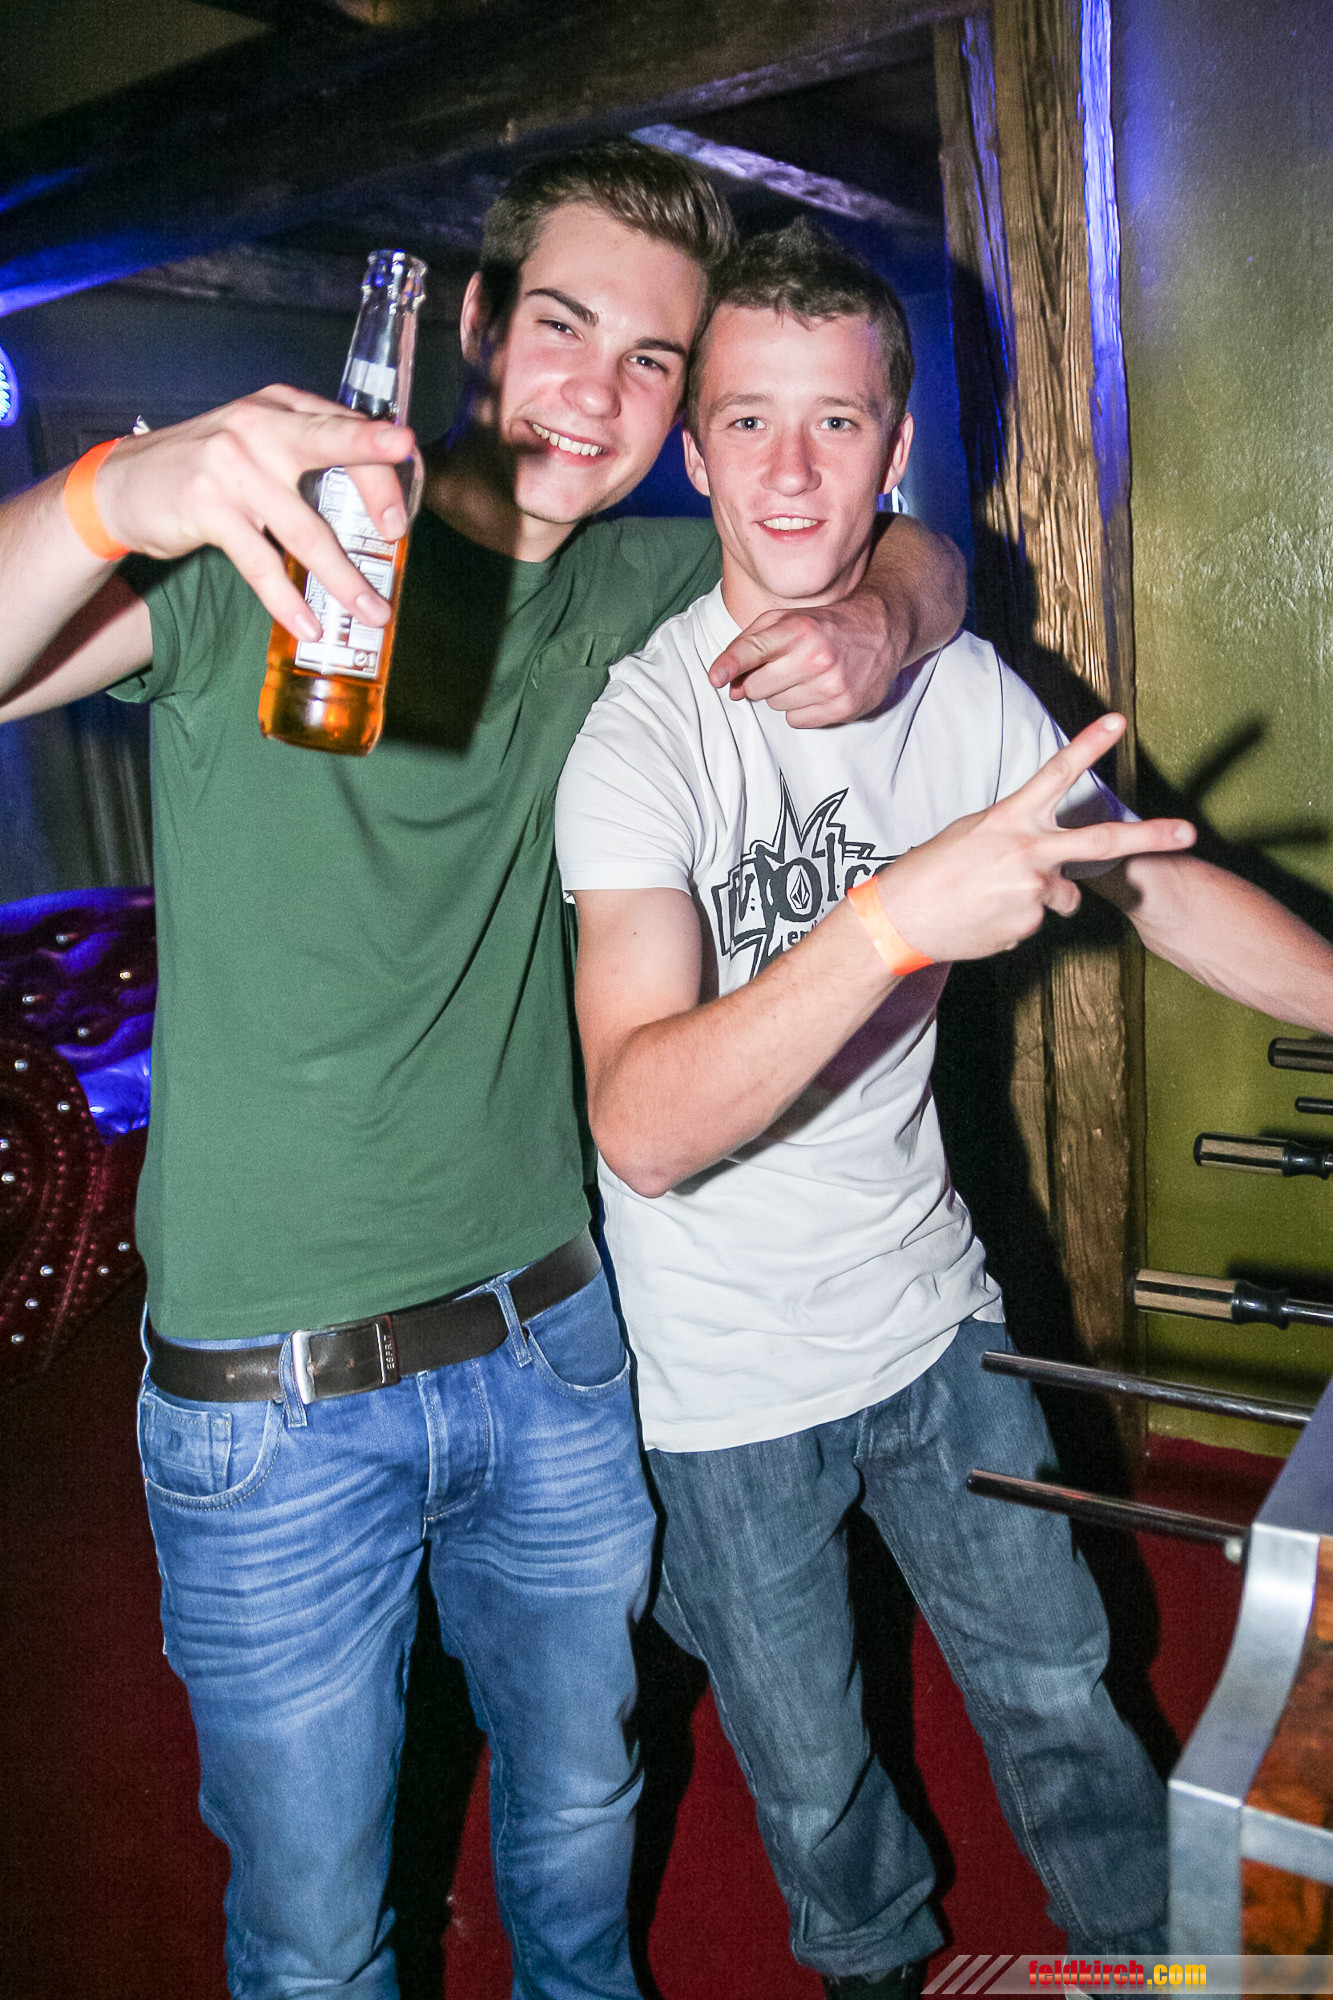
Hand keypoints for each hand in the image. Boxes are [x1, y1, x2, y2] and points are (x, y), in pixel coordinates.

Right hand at [92, 386, 418, 639]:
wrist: (123, 484)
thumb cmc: (206, 469)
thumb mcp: (255, 442)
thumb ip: (304, 451)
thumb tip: (377, 496)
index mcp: (277, 406)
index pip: (340, 425)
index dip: (379, 463)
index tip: (401, 507)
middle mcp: (257, 425)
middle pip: (329, 449)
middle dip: (374, 487)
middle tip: (399, 532)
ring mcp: (230, 465)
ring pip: (303, 527)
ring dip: (342, 578)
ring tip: (371, 611)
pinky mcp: (206, 507)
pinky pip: (260, 563)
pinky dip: (287, 600)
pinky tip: (309, 624)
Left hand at [708, 591, 892, 727]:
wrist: (881, 632)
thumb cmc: (825, 626)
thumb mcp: (786, 619)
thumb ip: (749, 645)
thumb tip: (727, 684)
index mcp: (799, 628)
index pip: (755, 649)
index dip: (731, 665)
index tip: (717, 678)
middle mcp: (816, 657)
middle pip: (757, 687)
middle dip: (761, 680)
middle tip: (783, 667)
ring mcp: (832, 684)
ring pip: (776, 706)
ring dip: (783, 694)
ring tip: (806, 675)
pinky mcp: (844, 707)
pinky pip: (797, 721)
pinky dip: (802, 709)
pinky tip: (818, 690)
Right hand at [873, 715, 1196, 962]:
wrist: (901, 919)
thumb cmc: (931, 872)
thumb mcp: (973, 835)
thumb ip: (1018, 834)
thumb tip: (1047, 852)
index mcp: (1010, 818)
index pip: (1056, 772)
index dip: (1089, 744)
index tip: (1117, 722)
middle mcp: (1029, 851)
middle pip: (1103, 840)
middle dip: (1152, 835)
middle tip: (1189, 832)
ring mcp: (1033, 891)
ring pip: (1064, 896)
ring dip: (1043, 898)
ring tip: (995, 899)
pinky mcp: (1029, 925)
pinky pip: (1037, 922)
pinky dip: (1017, 921)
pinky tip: (986, 918)